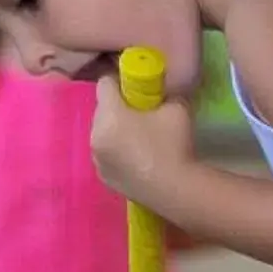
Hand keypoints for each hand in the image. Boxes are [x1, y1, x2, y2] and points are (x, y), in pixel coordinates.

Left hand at [90, 74, 198, 209]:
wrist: (176, 190)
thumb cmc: (174, 146)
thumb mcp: (176, 107)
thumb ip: (165, 93)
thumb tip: (162, 89)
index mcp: (109, 116)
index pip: (104, 84)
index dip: (119, 81)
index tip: (135, 87)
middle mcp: (95, 136)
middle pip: (101, 109)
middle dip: (117, 107)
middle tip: (140, 112)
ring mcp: (97, 160)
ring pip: (101, 133)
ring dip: (114, 130)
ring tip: (138, 137)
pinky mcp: (103, 178)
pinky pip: (105, 154)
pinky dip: (116, 151)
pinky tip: (136, 158)